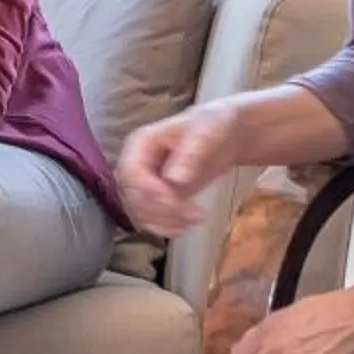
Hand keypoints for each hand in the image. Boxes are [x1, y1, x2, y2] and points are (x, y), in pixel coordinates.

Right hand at [117, 102, 241, 235]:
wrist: (223, 135)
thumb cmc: (212, 126)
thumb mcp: (204, 134)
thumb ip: (189, 155)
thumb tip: (174, 179)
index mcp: (140, 143)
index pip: (130, 171)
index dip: (148, 190)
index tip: (173, 200)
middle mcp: (136, 164)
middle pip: (132, 196)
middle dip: (161, 210)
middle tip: (192, 214)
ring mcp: (145, 183)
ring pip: (139, 212)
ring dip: (164, 222)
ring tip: (195, 219)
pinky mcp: (156, 198)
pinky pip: (150, 219)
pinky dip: (165, 227)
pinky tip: (185, 228)